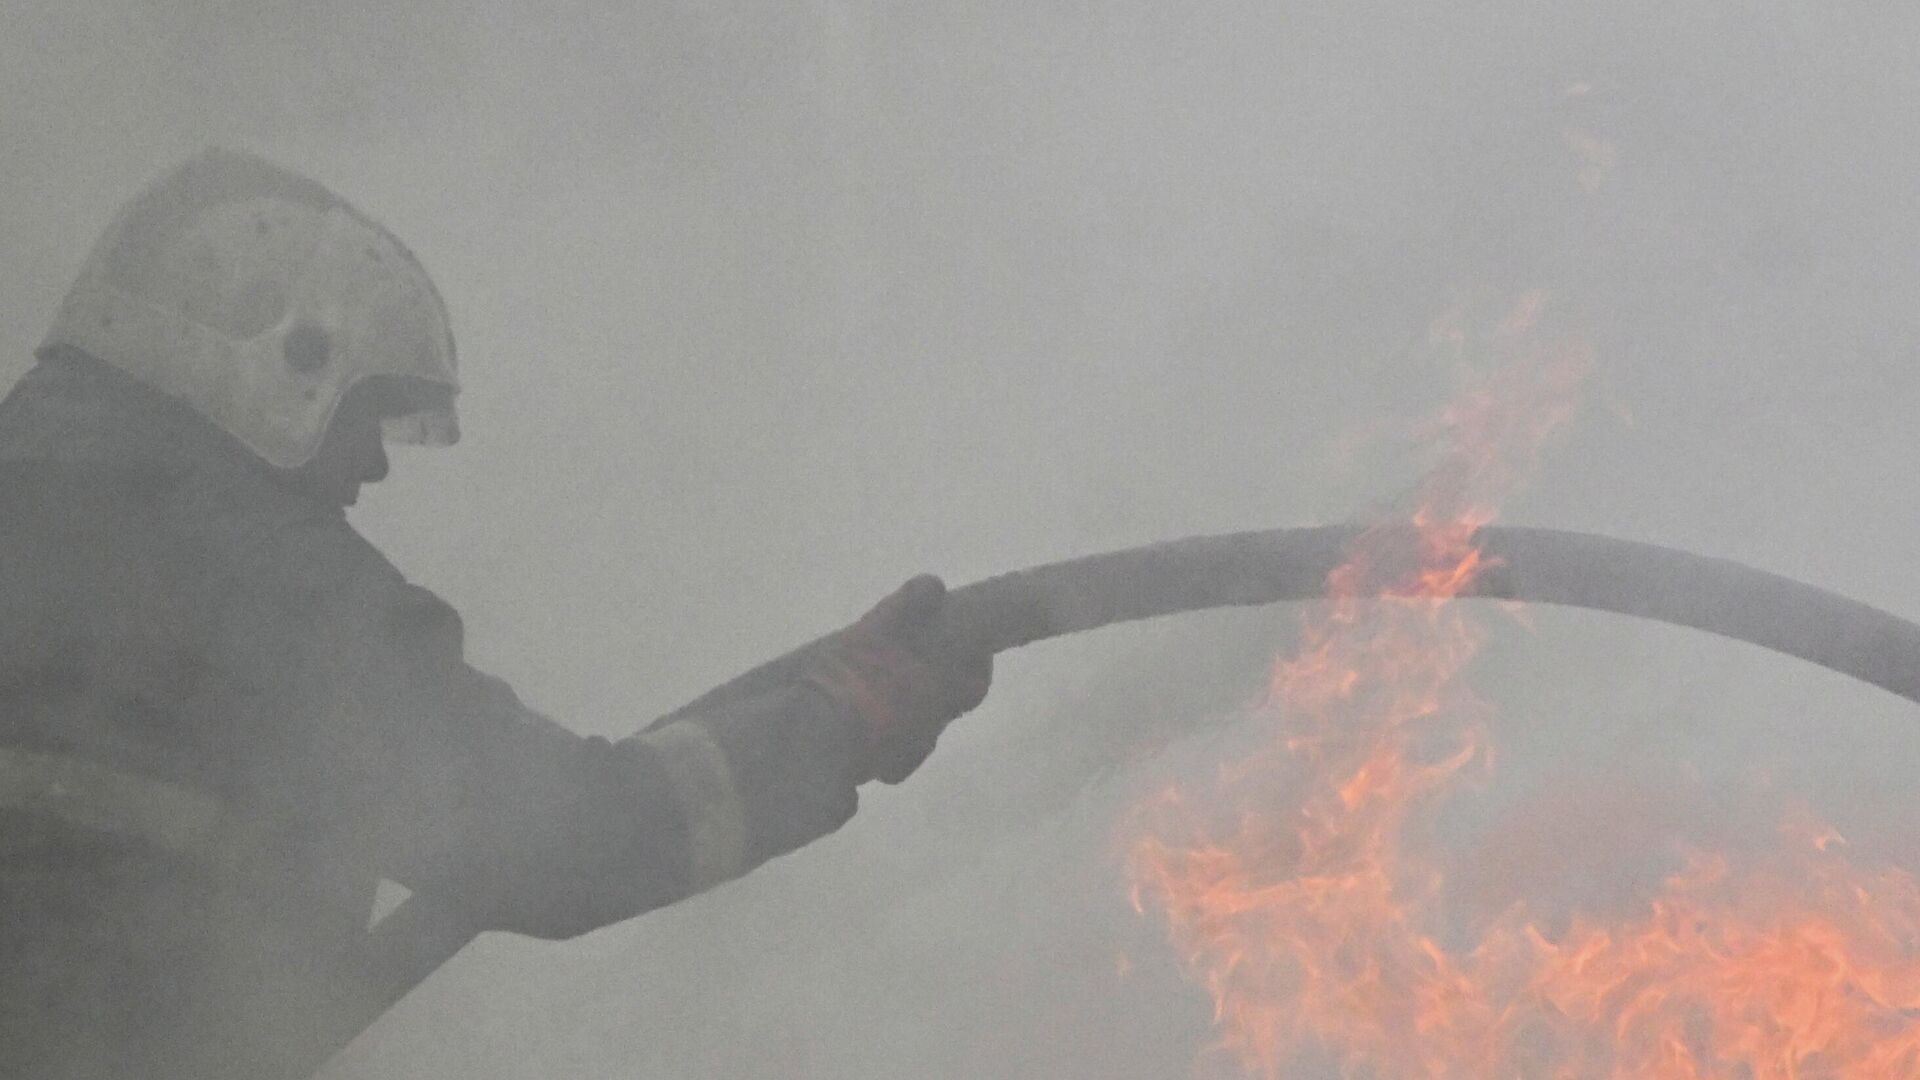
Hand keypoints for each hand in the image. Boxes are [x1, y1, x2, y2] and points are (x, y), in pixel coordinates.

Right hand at [804, 575, 992, 782]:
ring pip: (926, 729)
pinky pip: (900, 755)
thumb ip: (907, 604)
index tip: (972, 652)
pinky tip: (871, 728)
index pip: (978, 683)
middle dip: (943, 687)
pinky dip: (893, 741)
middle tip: (924, 667)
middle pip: (951, 707)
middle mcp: (933, 722)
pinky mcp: (888, 771)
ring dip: (916, 711)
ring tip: (890, 693)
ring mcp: (912, 751)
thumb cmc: (850, 678)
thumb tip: (934, 585)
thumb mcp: (875, 630)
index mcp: (939, 688)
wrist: (815, 737)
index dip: (979, 667)